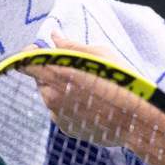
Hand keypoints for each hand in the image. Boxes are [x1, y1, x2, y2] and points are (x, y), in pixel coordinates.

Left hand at [24, 33, 138, 145]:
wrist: (137, 120)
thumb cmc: (122, 82)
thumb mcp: (100, 54)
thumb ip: (71, 46)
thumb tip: (53, 36)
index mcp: (57, 73)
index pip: (27, 61)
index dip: (32, 54)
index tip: (43, 51)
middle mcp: (51, 95)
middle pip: (39, 78)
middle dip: (52, 72)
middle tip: (77, 71)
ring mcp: (57, 114)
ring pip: (49, 96)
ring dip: (60, 90)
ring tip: (88, 90)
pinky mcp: (65, 128)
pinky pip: (60, 112)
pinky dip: (69, 106)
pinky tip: (91, 105)